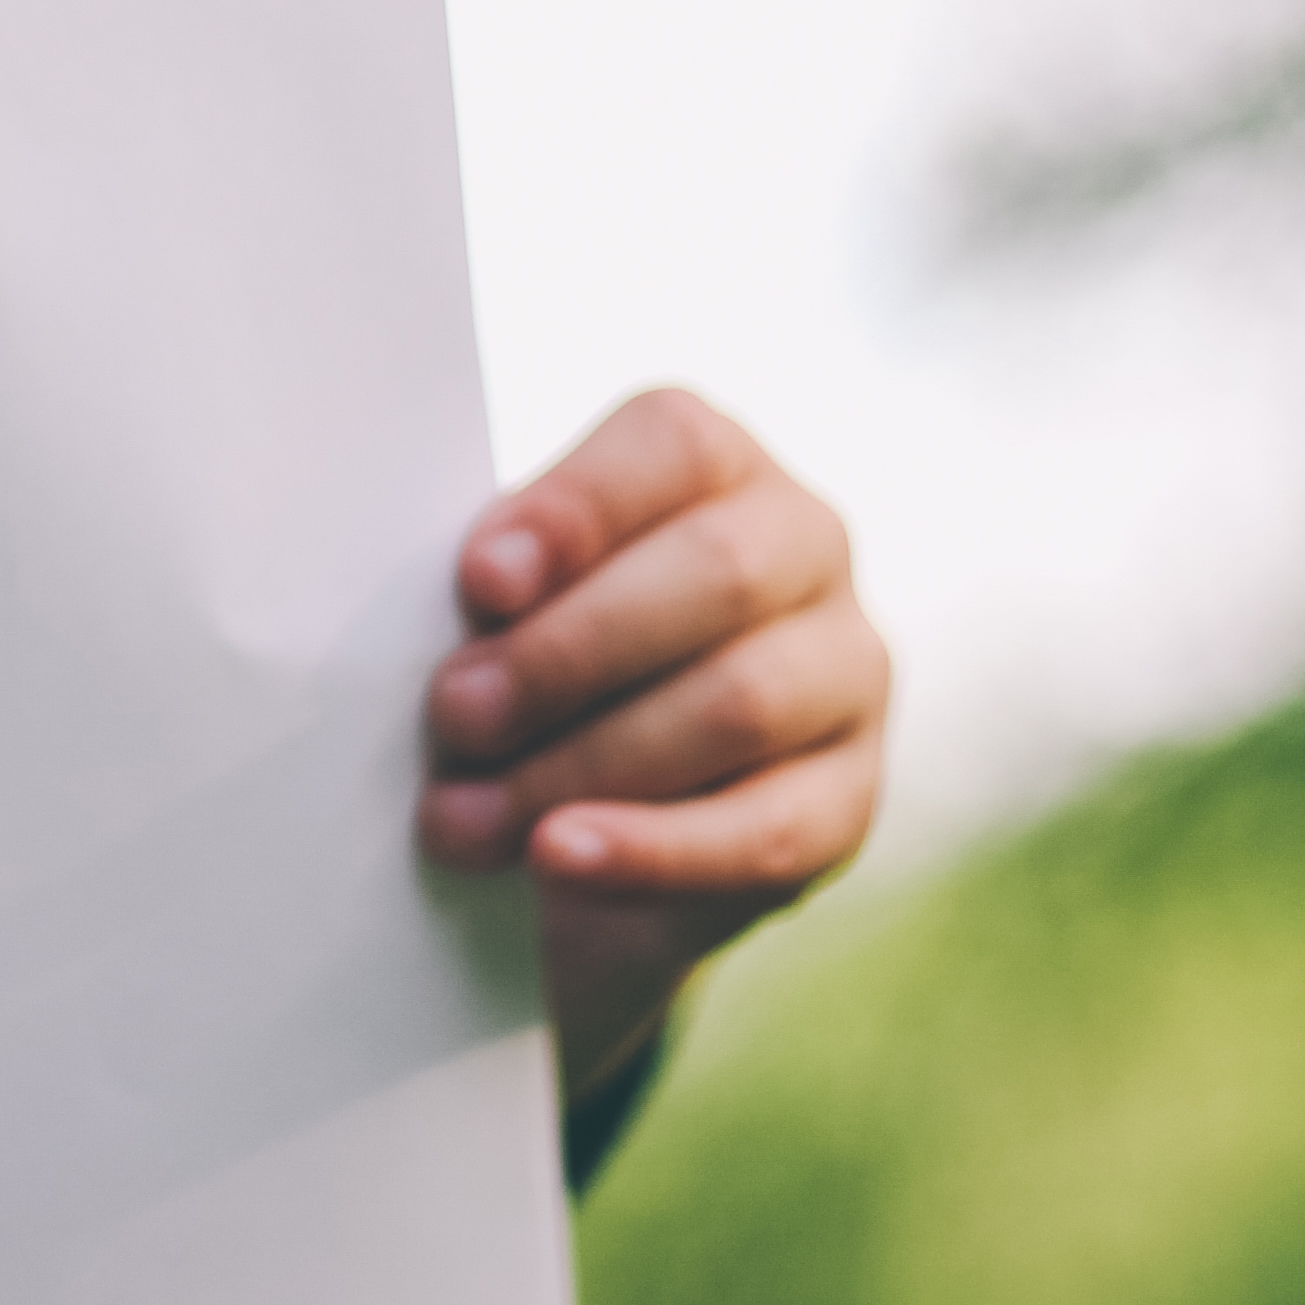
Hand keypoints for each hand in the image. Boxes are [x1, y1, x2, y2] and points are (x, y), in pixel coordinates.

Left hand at [417, 387, 886, 1100]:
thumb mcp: (507, 603)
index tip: (479, 581)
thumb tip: (474, 603)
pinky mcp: (851, 799)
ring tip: (461, 815)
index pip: (672, 445)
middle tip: (453, 714)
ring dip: (583, 763)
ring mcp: (846, 673)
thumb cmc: (525, 662)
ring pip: (738, 704)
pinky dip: (650, 851)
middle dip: (566, 651)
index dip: (575, 510)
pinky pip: (765, 831)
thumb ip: (501, 585)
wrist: (583, 820)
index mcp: (716, 463)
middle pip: (715, 574)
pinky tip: (558, 858)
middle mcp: (805, 546)